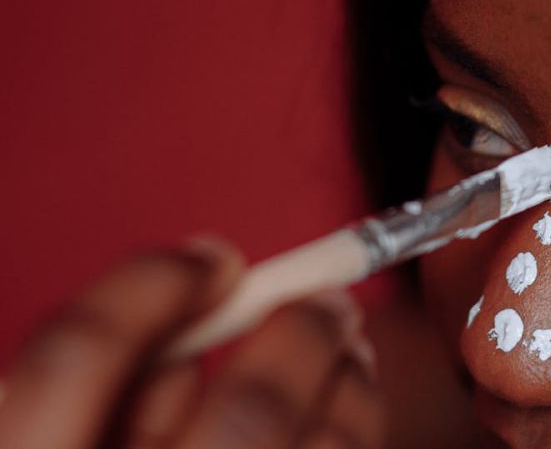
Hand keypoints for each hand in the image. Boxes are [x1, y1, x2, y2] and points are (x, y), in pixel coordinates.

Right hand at [0, 239, 382, 447]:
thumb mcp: (59, 432)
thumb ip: (111, 386)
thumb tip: (195, 310)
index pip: (80, 357)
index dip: (148, 285)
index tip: (212, 255)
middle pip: (247, 414)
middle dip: (300, 333)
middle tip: (326, 294)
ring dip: (347, 381)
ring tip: (350, 343)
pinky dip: (354, 426)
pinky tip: (352, 401)